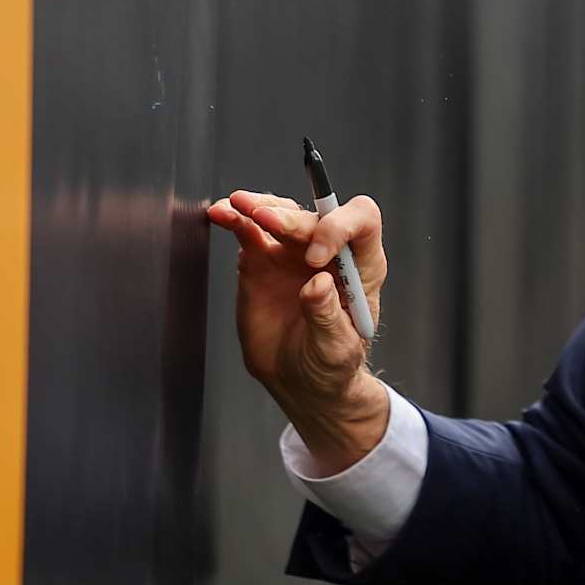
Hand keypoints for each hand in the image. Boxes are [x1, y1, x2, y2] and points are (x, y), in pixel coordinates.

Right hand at [206, 189, 390, 471]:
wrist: (298, 378)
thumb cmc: (329, 363)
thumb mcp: (335, 349)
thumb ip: (327, 317)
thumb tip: (318, 284)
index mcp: (361, 266)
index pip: (362, 222)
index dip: (339, 228)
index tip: (314, 259)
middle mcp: (330, 251)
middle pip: (314, 216)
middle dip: (289, 218)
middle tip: (264, 220)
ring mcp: (294, 252)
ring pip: (282, 214)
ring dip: (260, 206)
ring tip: (236, 205)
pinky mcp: (263, 259)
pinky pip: (250, 231)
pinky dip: (235, 220)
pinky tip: (221, 214)